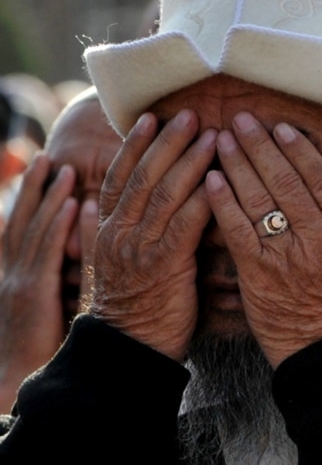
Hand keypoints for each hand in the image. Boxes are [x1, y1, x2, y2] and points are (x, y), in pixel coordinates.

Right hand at [0, 154, 76, 408]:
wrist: (48, 385)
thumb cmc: (50, 351)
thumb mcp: (59, 304)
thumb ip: (68, 271)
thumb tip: (87, 236)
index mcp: (23, 274)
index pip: (29, 225)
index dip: (36, 194)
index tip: (49, 162)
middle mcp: (18, 273)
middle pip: (27, 220)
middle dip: (39, 186)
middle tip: (50, 153)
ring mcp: (23, 284)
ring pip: (38, 229)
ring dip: (53, 195)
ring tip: (65, 165)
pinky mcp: (36, 298)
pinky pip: (51, 255)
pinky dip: (62, 226)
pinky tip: (77, 204)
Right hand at [88, 111, 216, 361]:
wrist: (131, 348)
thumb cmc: (137, 305)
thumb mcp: (117, 263)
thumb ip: (113, 231)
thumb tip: (98, 204)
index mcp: (107, 230)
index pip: (119, 177)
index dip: (135, 145)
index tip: (151, 117)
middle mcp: (120, 233)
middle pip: (143, 176)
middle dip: (168, 142)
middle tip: (190, 114)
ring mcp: (140, 247)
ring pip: (165, 192)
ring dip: (191, 160)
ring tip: (212, 135)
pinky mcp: (165, 264)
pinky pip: (185, 222)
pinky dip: (202, 196)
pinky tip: (220, 178)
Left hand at [205, 113, 321, 367]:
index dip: (302, 153)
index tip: (284, 129)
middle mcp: (319, 241)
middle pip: (287, 183)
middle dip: (263, 148)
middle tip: (243, 119)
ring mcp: (287, 258)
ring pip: (259, 202)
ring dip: (238, 166)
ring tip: (222, 139)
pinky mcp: (258, 278)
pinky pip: (237, 233)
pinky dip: (223, 204)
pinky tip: (210, 181)